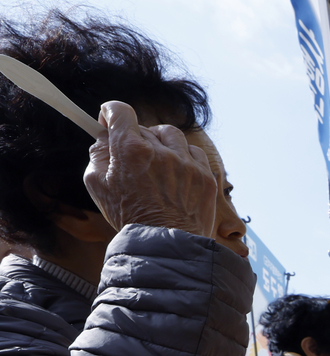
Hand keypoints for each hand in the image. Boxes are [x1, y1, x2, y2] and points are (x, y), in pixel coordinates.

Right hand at [84, 101, 217, 237]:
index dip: (112, 112)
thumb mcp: (97, 185)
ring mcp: (186, 163)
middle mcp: (161, 151)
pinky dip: (184, 158)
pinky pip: (194, 153)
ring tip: (156, 164)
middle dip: (135, 139)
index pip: (120, 111)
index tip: (109, 120)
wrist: (166, 245)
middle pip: (144, 128)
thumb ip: (98, 154)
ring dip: (161, 144)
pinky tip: (176, 174)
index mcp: (130, 149)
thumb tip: (105, 137)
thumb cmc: (129, 217)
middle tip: (131, 158)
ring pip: (171, 135)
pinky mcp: (205, 176)